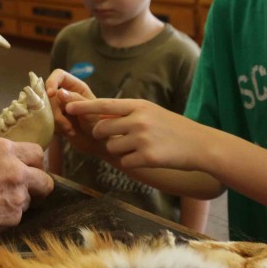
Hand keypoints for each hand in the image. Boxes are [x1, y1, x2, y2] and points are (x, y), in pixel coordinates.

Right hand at [0, 138, 53, 245]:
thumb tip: (5, 157)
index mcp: (3, 149)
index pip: (37, 152)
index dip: (33, 163)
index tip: (28, 169)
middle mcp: (15, 170)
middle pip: (46, 179)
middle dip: (38, 185)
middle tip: (25, 189)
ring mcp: (16, 195)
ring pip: (31, 199)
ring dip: (20, 201)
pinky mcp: (13, 217)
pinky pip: (18, 215)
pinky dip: (8, 215)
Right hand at [44, 70, 106, 158]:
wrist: (99, 143)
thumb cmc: (99, 124)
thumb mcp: (90, 111)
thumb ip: (76, 100)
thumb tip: (59, 93)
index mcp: (75, 87)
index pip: (59, 75)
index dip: (52, 81)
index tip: (50, 94)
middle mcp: (65, 94)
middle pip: (48, 94)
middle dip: (55, 110)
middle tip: (66, 124)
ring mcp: (59, 107)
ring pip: (46, 108)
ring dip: (56, 121)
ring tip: (70, 130)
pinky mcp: (54, 118)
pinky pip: (46, 119)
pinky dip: (56, 127)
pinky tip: (68, 132)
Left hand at [63, 97, 210, 172]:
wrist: (200, 145)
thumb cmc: (174, 128)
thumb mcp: (151, 112)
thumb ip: (127, 113)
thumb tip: (100, 116)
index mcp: (138, 106)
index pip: (103, 104)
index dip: (83, 106)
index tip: (66, 105)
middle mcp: (138, 119)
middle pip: (102, 129)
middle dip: (105, 137)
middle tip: (120, 139)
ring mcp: (142, 138)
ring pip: (111, 147)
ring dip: (120, 151)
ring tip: (140, 148)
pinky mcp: (147, 157)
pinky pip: (124, 162)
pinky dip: (132, 163)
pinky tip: (147, 158)